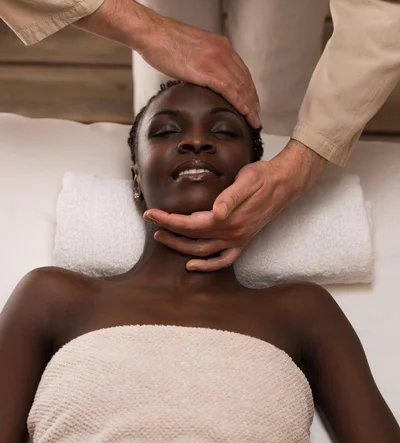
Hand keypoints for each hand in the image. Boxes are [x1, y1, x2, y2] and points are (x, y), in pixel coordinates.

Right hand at [75, 0, 259, 127]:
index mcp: (221, 45)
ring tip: (253, 121)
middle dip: (253, 101)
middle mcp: (223, 51)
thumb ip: (202, 61)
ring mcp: (216, 60)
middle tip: (257, 117)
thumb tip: (202, 78)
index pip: (242, 71)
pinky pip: (230, 89)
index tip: (252, 104)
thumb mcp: (191, 49)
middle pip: (246, 80)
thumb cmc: (164, 42)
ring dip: (250, 106)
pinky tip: (244, 113)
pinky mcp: (206, 70)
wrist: (152, 33)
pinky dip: (240, 103)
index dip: (249, 90)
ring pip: (241, 86)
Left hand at [143, 140, 326, 270]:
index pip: (190, 224)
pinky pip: (223, 260)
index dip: (168, 220)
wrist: (284, 183)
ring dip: (180, 247)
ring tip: (162, 237)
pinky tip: (192, 263)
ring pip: (203, 252)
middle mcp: (232, 234)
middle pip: (192, 240)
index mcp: (229, 219)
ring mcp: (238, 240)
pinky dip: (207, 265)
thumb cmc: (263, 177)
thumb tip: (216, 212)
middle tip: (151, 222)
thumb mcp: (246, 180)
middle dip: (168, 232)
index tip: (151, 213)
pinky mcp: (243, 241)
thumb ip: (230, 197)